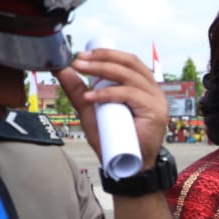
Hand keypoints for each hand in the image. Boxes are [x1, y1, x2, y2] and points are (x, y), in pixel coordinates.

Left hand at [55, 48, 170, 167]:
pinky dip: (108, 93)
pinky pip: (130, 94)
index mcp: (142, 86)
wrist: (126, 164)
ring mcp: (156, 99)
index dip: (106, 53)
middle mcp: (152, 90)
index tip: (81, 55)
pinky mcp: (155, 111)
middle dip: (102, 57)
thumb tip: (63, 70)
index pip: (128, 61)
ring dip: (103, 69)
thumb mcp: (91, 110)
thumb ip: (78, 91)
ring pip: (129, 75)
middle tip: (79, 60)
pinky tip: (91, 95)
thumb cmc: (113, 139)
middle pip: (130, 63)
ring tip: (81, 70)